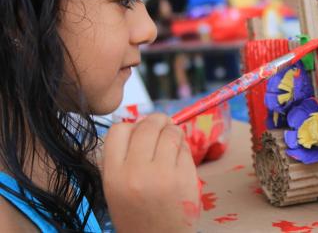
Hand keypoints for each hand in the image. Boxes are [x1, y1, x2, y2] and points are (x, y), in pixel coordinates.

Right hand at [102, 113, 199, 232]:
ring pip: (170, 132)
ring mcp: (163, 174)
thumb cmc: (137, 215)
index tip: (139, 130)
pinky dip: (183, 147)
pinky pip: (185, 148)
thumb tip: (140, 124)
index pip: (118, 130)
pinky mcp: (185, 177)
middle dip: (157, 120)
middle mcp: (136, 172)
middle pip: (147, 126)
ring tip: (173, 140)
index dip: (130, 126)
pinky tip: (179, 156)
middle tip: (163, 124)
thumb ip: (123, 158)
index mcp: (114, 175)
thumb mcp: (116, 189)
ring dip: (173, 131)